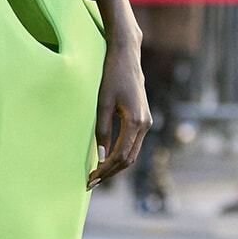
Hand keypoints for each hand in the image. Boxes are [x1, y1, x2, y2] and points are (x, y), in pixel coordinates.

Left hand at [88, 0, 151, 188]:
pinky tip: (105, 159)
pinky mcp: (143, 119)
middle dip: (110, 173)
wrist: (127, 56)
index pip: (121, 156)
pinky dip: (120, 154)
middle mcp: (145, 124)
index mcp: (136, 122)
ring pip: (132, 153)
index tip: (90, 178)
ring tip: (97, 175)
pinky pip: (132, 144)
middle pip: (129, 159)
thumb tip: (100, 156)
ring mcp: (147, 122)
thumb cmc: (112, 76)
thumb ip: (102, 130)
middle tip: (91, 182)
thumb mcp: (102, 102)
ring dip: (115, 166)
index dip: (106, 170)